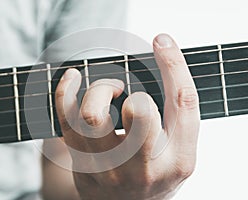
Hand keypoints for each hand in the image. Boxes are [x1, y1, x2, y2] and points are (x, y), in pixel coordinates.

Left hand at [55, 34, 199, 199]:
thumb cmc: (158, 170)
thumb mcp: (180, 148)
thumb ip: (177, 110)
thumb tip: (163, 53)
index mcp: (177, 159)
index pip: (182, 103)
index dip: (173, 65)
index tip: (161, 42)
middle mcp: (144, 168)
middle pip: (138, 110)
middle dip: (131, 90)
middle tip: (122, 92)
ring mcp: (109, 169)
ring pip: (92, 114)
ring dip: (99, 89)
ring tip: (108, 92)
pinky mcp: (82, 166)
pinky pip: (66, 122)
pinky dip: (65, 91)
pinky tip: (71, 79)